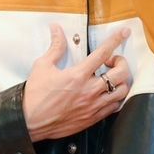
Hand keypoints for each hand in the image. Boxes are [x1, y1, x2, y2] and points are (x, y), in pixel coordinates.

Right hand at [22, 24, 132, 141]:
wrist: (29, 123)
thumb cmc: (35, 96)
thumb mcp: (42, 66)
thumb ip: (55, 47)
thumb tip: (57, 30)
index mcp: (78, 75)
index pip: (103, 53)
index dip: (116, 40)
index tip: (124, 33)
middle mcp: (89, 90)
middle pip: (121, 73)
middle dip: (121, 62)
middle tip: (113, 61)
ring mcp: (93, 106)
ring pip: (122, 91)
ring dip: (121, 81)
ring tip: (112, 77)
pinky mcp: (93, 118)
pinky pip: (115, 107)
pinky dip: (116, 97)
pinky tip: (108, 93)